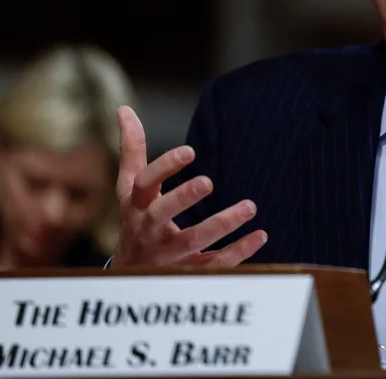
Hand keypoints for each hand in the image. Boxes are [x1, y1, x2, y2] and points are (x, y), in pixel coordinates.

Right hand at [111, 106, 267, 267]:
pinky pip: (215, 265)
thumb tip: (124, 109)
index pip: (144, 184)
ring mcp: (168, 256)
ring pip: (193, 241)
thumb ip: (132, 150)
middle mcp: (149, 231)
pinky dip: (239, 252)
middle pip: (161, 215)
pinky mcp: (189, 273)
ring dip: (221, 224)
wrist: (130, 277)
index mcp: (136, 206)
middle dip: (183, 198)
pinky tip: (261, 235)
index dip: (164, 167)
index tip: (190, 151)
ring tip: (250, 206)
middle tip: (208, 181)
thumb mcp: (129, 188)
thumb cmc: (135, 220)